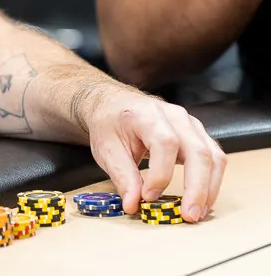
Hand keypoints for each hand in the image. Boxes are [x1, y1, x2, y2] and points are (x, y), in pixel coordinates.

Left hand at [84, 90, 226, 221]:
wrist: (115, 105)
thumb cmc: (111, 123)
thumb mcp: (106, 147)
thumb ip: (122, 176)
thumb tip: (132, 204)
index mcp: (148, 114)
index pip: (165, 143)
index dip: (160, 174)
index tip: (149, 196)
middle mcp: (175, 116)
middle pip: (198, 151)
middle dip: (197, 188)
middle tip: (189, 215)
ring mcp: (191, 125)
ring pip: (213, 156)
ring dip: (209, 188)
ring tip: (197, 212)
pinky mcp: (199, 136)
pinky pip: (215, 159)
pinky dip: (212, 182)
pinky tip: (202, 200)